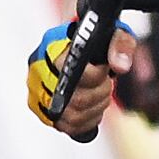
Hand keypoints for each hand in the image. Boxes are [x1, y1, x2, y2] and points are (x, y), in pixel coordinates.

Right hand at [27, 17, 134, 137]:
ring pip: (72, 116)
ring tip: (101, 94)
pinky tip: (94, 108)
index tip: (105, 70)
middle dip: (100, 94)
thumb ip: (119, 44)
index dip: (96, 76)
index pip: (72, 71)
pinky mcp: (42, 110)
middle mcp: (39, 71)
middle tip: (106, 84)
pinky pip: (67, 126)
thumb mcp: (112, 33)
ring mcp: (38, 92)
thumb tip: (120, 66)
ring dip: (95, 108)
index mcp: (53, 49)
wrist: (78, 45)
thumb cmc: (93, 39)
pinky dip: (87, 121)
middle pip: (75, 99)